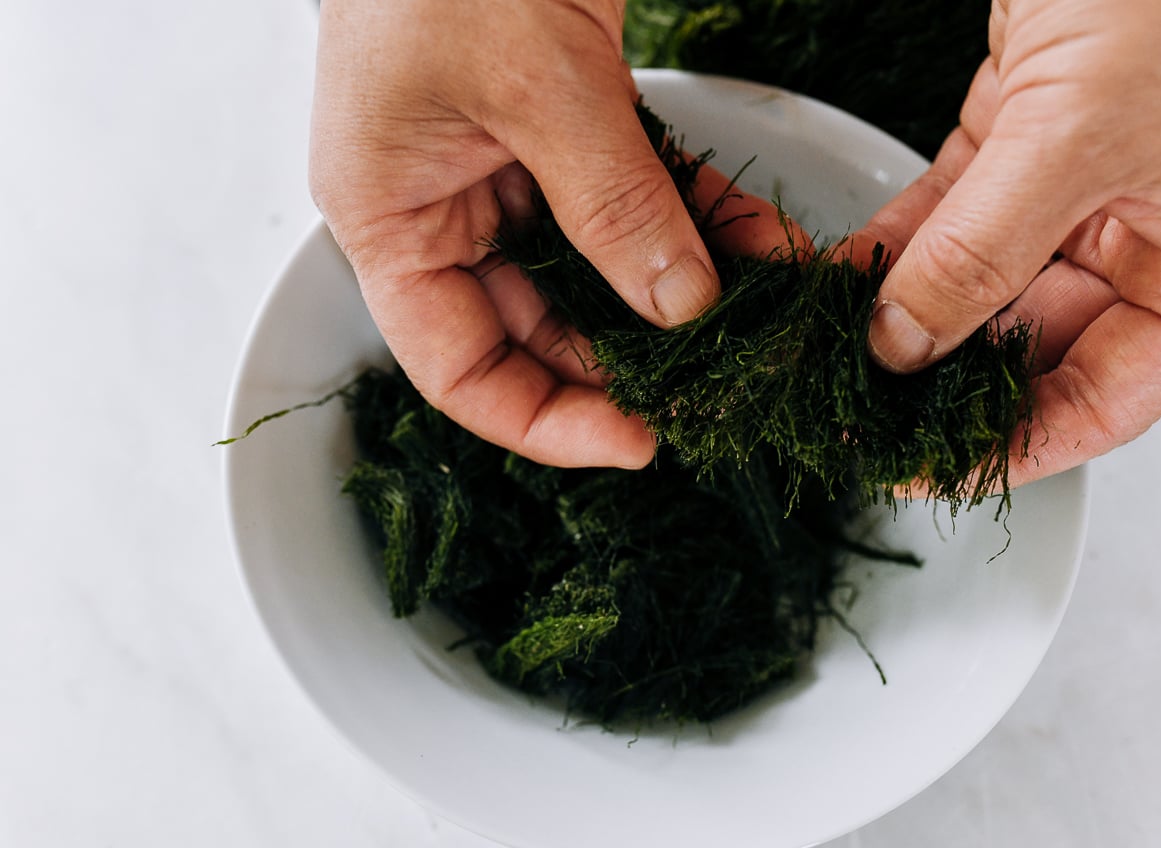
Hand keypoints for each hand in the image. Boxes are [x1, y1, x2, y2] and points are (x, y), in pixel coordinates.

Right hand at [310, 0, 789, 467]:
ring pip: (595, 276)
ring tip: (756, 320)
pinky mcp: (564, 134)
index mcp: (392, 220)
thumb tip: (681, 308)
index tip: (635, 442)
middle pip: (535, 332)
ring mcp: (506, 174)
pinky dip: (693, 224)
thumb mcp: (536, 86)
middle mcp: (444, 212)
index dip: (543, 422)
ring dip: (675, 297)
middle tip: (714, 387)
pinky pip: (632, 205)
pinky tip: (760, 245)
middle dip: (628, 361)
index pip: (458, 371)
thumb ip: (611, 205)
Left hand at [855, 0, 1160, 485]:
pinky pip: (953, 210)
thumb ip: (984, 255)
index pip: (1109, 398)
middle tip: (852, 415)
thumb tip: (902, 348)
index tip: (924, 470)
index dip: (1016, 445)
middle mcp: (1153, 231)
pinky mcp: (1031, 122)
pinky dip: (898, 246)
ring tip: (828, 362)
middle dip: (943, 382)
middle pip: (1035, 345)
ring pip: (986, 280)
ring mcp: (1089, 178)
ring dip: (908, 318)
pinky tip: (840, 283)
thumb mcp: (1085, 135)